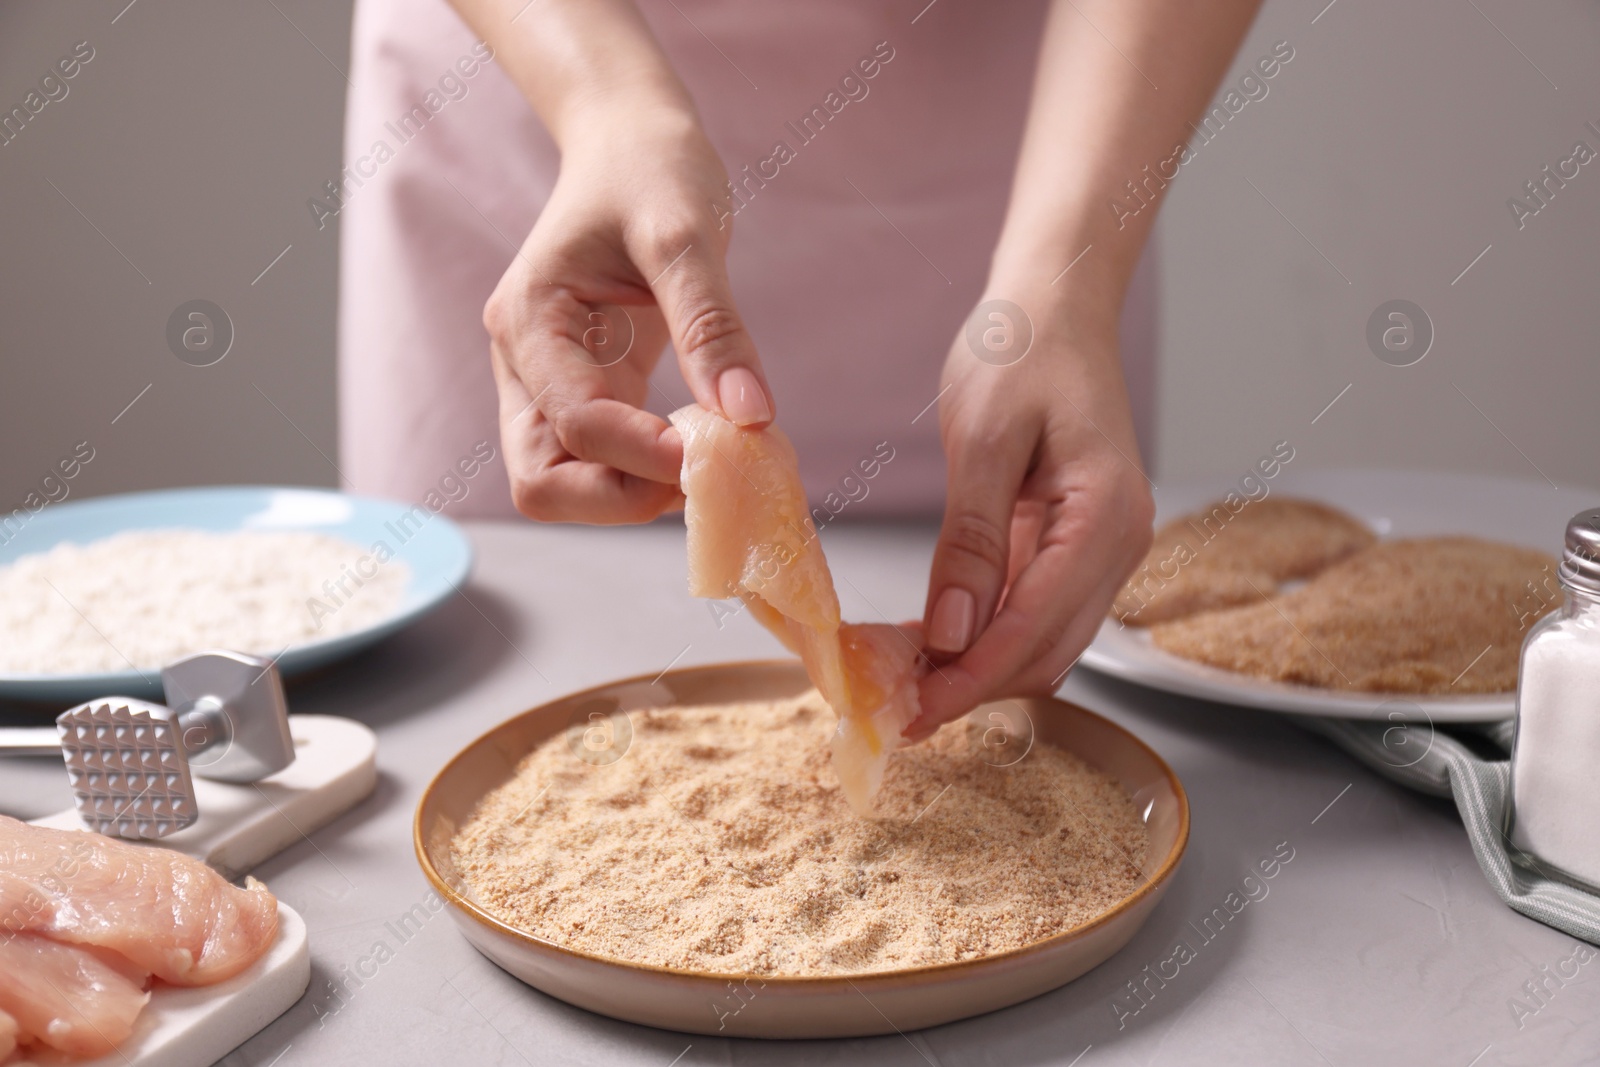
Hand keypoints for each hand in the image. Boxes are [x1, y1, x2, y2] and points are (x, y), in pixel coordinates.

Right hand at [482, 107, 774, 523]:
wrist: (629, 139)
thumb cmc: (650, 167)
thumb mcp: (687, 233)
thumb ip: (713, 326)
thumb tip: (749, 416)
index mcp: (530, 320)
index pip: (576, 424)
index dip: (647, 454)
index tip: (720, 451)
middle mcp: (524, 363)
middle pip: (541, 481)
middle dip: (621, 498)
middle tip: (702, 477)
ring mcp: (546, 383)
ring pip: (563, 484)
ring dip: (632, 494)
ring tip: (708, 463)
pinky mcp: (583, 390)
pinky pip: (599, 460)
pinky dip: (647, 473)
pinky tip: (705, 448)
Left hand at [906, 291, 1154, 737]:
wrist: (1056, 304)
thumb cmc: (1021, 350)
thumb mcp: (983, 439)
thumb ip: (972, 541)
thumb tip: (951, 632)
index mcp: (1104, 517)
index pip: (1034, 629)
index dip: (969, 680)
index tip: (910, 715)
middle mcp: (1120, 544)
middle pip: (1047, 652)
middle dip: (972, 688)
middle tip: (893, 710)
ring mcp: (1104, 548)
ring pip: (1045, 642)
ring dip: (979, 669)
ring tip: (904, 682)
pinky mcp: (1077, 544)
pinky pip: (1036, 609)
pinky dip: (986, 635)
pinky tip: (932, 641)